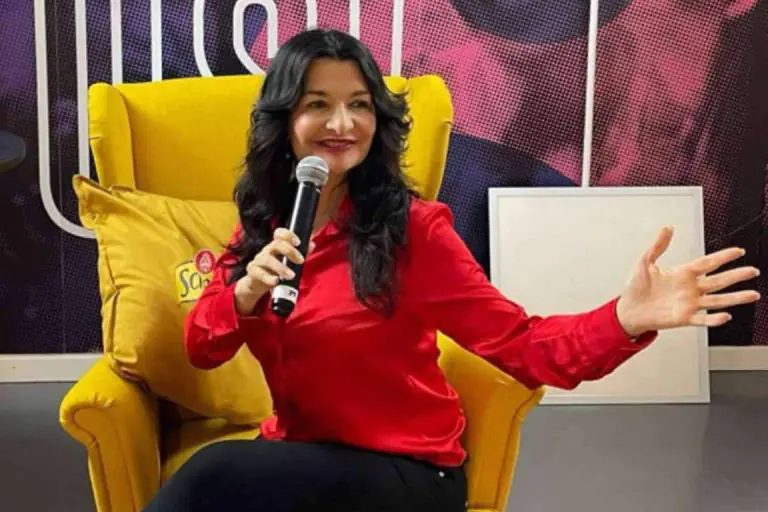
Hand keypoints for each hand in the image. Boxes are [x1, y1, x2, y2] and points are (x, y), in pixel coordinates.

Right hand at [234, 228, 314, 314]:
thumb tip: (312, 244)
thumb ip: (300, 253)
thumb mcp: (288, 262)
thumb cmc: (275, 270)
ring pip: (267, 259)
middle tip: (301, 261)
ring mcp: (258, 261)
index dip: (288, 235)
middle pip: (276, 244)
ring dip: (281, 267)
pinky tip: (276, 281)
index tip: (298, 242)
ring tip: (291, 275)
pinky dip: (268, 278)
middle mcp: (266, 251)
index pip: (279, 234)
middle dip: (290, 251)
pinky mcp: (253, 272)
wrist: (257, 283)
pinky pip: (259, 273)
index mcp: (276, 246)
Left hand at [616, 226, 760, 336]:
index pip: (708, 262)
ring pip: (717, 300)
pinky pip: (702, 319)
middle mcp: (690, 288)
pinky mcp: (684, 318)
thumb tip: (667, 228)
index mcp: (682, 273)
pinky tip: (725, 316)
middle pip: (718, 280)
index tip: (738, 251)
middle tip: (752, 271)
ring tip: (752, 294)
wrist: (628, 309)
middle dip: (737, 275)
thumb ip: (658, 245)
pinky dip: (714, 319)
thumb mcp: (646, 262)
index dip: (723, 257)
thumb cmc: (637, 288)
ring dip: (735, 298)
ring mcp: (689, 304)